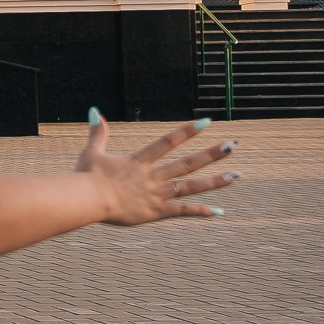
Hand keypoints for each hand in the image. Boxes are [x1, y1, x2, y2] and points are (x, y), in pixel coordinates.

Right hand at [77, 112, 235, 226]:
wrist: (88, 200)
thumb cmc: (86, 177)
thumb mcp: (92, 152)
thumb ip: (98, 133)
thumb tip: (95, 111)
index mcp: (140, 161)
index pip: (169, 142)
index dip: (188, 131)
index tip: (206, 121)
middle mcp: (153, 176)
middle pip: (188, 163)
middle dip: (212, 154)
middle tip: (233, 145)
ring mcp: (157, 195)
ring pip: (191, 186)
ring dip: (215, 181)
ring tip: (236, 175)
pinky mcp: (156, 212)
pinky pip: (182, 212)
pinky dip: (200, 212)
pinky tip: (219, 212)